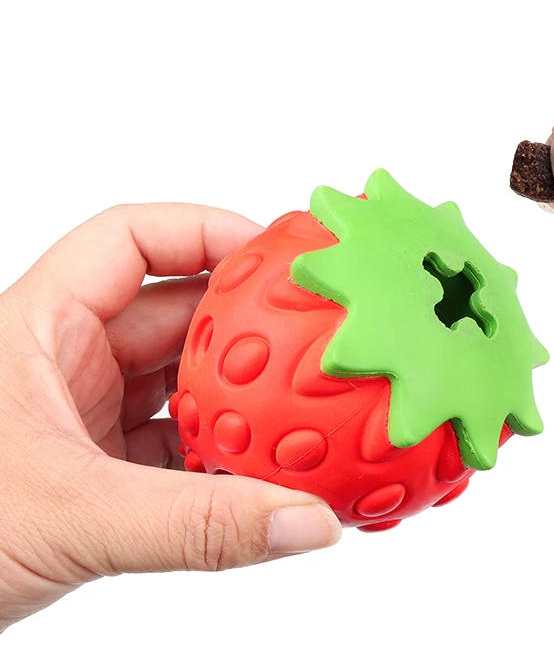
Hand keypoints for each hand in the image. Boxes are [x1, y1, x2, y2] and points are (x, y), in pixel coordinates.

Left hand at [0, 204, 340, 630]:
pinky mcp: (96, 465)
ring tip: (300, 404)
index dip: (207, 231)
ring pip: (179, 380)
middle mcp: (65, 360)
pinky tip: (262, 470)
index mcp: (40, 328)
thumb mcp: (69, 517)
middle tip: (310, 331)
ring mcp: (83, 413)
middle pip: (174, 311)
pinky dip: (220, 451)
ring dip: (239, 396)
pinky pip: (176, 439)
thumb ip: (196, 524)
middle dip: (244, 322)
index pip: (130, 240)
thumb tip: (302, 521)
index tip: (275, 252)